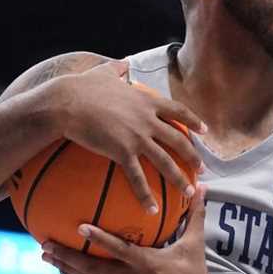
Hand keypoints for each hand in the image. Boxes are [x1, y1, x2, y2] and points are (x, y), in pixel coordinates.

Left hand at [43, 185, 213, 273]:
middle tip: (45, 245)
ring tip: (48, 256)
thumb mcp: (195, 244)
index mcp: (147, 263)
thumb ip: (195, 215)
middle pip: (92, 269)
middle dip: (67, 258)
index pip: (118, 250)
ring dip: (68, 268)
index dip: (99, 239)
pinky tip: (69, 269)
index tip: (78, 227)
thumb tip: (200, 187)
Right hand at [56, 59, 206, 213]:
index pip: (178, 111)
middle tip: (202, 170)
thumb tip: (122, 64)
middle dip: (193, 156)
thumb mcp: (104, 73)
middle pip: (178, 140)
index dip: (193, 121)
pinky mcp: (122, 152)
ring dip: (179, 179)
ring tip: (189, 193)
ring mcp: (137, 137)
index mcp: (146, 101)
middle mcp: (148, 120)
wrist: (67, 102)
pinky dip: (146, 196)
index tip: (205, 131)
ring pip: (166, 161)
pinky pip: (138, 178)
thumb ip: (117, 70)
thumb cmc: (81, 87)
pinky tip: (152, 210)